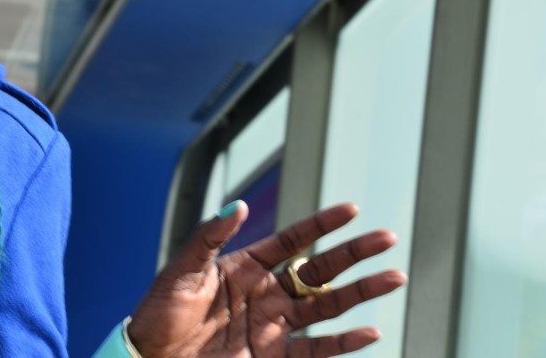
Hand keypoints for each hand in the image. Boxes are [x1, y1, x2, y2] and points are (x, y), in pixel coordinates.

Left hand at [126, 201, 406, 356]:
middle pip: (319, 269)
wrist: (151, 356)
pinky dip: (344, 343)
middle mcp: (266, 293)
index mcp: (245, 266)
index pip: (292, 240)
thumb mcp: (182, 270)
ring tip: (393, 277)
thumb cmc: (160, 311)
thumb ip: (209, 237)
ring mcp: (273, 325)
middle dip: (353, 254)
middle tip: (386, 238)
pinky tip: (370, 332)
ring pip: (327, 305)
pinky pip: (317, 348)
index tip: (351, 209)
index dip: (321, 225)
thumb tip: (236, 204)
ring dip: (360, 293)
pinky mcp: (274, 356)